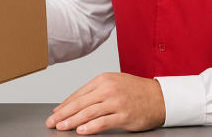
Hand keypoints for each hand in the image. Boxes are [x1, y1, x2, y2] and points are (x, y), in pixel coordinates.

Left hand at [45, 72, 164, 133]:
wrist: (160, 97)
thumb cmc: (136, 91)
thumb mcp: (114, 83)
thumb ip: (96, 91)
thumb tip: (76, 102)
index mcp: (103, 80)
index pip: (79, 94)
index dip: (64, 105)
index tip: (55, 113)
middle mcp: (108, 89)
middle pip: (80, 103)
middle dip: (63, 114)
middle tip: (52, 122)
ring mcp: (116, 102)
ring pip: (88, 113)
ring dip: (72, 121)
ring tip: (61, 127)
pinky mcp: (124, 115)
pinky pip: (103, 122)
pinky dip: (90, 127)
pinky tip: (81, 131)